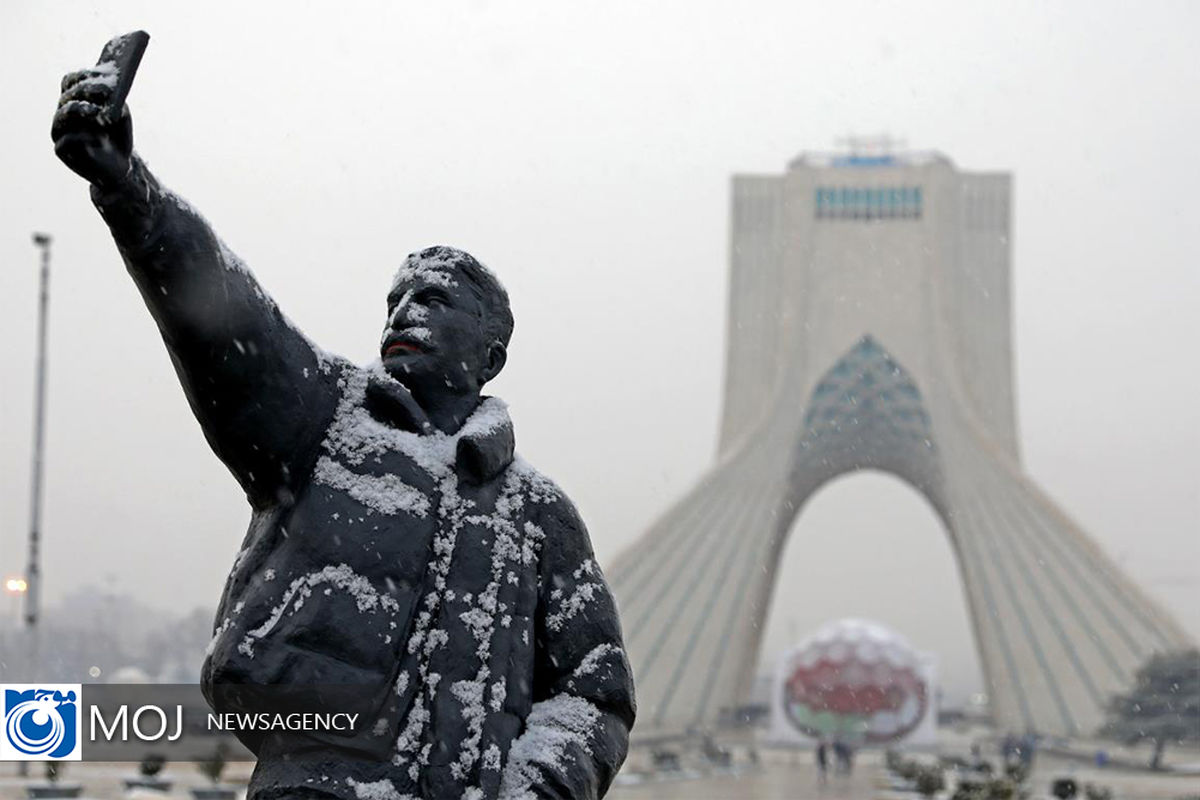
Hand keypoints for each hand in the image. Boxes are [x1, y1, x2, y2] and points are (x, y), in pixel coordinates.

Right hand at [51, 66, 133, 188]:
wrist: (119, 166)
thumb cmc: (117, 137)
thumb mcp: (122, 118)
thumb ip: (118, 104)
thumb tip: (112, 94)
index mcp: (74, 100)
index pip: (69, 82)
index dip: (82, 77)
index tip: (97, 75)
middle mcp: (63, 113)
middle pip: (66, 96)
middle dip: (84, 91)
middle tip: (102, 91)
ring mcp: (59, 131)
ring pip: (62, 115)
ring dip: (80, 110)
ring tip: (97, 111)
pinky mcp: (61, 150)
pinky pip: (67, 141)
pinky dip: (83, 138)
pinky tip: (99, 139)